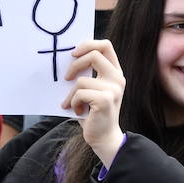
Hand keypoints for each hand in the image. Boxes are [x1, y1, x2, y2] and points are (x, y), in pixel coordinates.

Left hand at [60, 39, 125, 166]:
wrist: (103, 138)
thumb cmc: (93, 113)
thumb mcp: (92, 89)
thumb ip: (88, 73)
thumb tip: (69, 57)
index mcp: (115, 73)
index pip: (106, 45)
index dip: (88, 44)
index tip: (73, 53)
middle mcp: (117, 78)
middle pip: (94, 55)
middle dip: (74, 65)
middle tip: (66, 78)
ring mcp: (113, 89)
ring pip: (81, 80)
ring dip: (71, 94)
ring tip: (72, 104)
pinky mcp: (105, 100)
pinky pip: (80, 93)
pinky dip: (73, 102)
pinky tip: (78, 111)